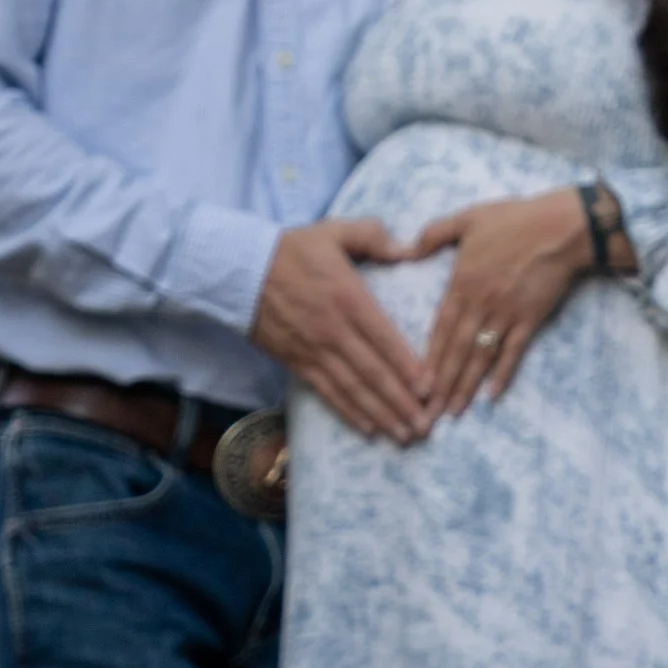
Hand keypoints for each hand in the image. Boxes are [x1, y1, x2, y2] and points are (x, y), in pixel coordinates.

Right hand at [250, 218, 427, 443]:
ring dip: (380, 415)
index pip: (385, 339)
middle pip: (373, 373)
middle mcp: (335, 330)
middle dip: (401, 403)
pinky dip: (348, 413)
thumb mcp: (333, 231)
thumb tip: (407, 249)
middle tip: (426, 427)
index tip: (430, 390)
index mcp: (349, 298)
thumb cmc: (290, 249)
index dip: (409, 367)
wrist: (237, 269)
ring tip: (404, 436)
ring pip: (353, 389)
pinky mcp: (296, 362)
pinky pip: (327, 392)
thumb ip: (373, 236)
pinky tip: (369, 429)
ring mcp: (314, 350)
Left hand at [408, 190, 593, 416]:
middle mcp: (480, 303)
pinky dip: (502, 374)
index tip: (416, 383)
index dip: (428, 357)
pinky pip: (513, 352)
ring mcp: (505, 314)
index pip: (440, 327)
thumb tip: (409, 250)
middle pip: (456, 350)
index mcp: (462, 282)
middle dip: (442, 383)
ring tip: (454, 411)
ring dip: (466, 385)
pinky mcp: (530, 319)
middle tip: (428, 412)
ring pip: (480, 356)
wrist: (561, 227)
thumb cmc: (515, 219)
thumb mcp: (468, 217)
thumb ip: (435, 233)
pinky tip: (491, 395)